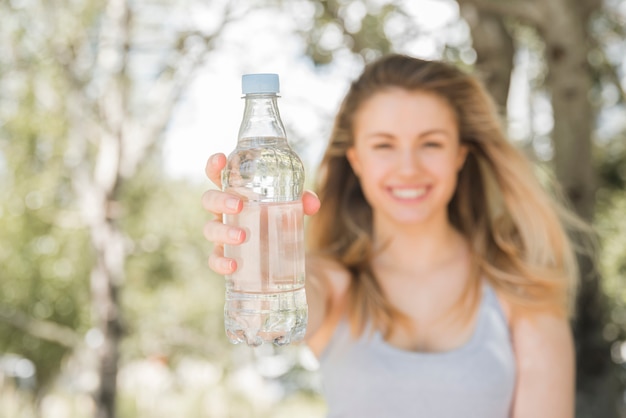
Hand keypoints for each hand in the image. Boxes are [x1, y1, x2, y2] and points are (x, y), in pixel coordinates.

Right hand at [202, 153, 319, 274]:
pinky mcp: (225, 255)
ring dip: (224, 231)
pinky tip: (233, 265)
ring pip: (210, 229)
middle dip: (221, 200)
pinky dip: (221, 262)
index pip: (218, 175)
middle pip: (210, 199)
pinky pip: (214, 259)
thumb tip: (312, 203)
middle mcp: (224, 211)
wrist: (279, 254)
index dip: (214, 166)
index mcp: (235, 192)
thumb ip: (301, 201)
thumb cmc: (276, 219)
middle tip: (239, 205)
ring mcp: (222, 233)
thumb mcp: (289, 207)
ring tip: (242, 236)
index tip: (221, 158)